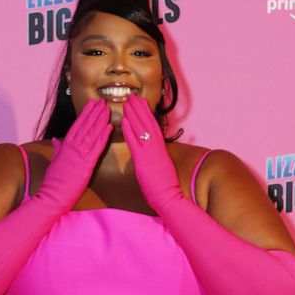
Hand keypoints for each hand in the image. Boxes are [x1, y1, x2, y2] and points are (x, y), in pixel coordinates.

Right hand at [38, 99, 111, 208]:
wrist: (54, 194)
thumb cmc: (53, 180)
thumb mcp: (54, 161)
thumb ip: (58, 149)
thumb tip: (56, 140)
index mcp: (65, 145)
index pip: (77, 125)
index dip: (85, 113)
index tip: (91, 104)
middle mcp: (73, 147)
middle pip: (85, 126)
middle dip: (94, 112)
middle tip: (101, 101)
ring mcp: (80, 154)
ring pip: (92, 133)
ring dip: (100, 120)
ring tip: (107, 109)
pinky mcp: (87, 163)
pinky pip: (97, 147)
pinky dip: (103, 136)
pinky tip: (109, 127)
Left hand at [120, 96, 181, 211]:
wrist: (169, 197)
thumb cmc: (163, 187)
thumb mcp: (158, 168)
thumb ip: (152, 158)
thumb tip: (146, 154)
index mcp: (159, 148)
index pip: (151, 127)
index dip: (145, 114)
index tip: (140, 103)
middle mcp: (156, 147)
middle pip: (147, 123)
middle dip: (139, 108)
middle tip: (132, 96)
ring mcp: (150, 152)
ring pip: (142, 128)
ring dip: (134, 114)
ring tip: (127, 102)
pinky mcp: (145, 160)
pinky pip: (136, 142)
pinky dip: (130, 130)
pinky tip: (125, 121)